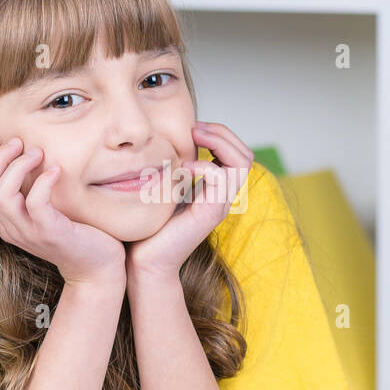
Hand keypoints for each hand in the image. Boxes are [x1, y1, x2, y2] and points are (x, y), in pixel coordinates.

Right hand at [0, 137, 125, 286]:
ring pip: (1, 195)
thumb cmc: (75, 232)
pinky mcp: (50, 233)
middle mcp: (11, 230)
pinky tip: (57, 170)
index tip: (12, 146)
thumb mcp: (44, 212)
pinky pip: (35, 203)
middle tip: (21, 143)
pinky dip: (43, 181)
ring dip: (18, 167)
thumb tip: (26, 153)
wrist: (96, 268)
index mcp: (5, 223)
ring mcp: (28, 233)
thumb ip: (30, 192)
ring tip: (38, 154)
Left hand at [126, 122, 252, 279]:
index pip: (238, 154)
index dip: (220, 134)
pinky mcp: (210, 213)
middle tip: (195, 129)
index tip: (193, 129)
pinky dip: (202, 165)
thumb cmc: (150, 226)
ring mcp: (220, 205)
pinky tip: (182, 170)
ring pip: (241, 162)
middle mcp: (223, 197)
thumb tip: (167, 143)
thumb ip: (175, 170)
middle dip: (222, 133)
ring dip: (217, 142)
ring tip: (194, 138)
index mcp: (216, 190)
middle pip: (245, 155)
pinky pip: (220, 177)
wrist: (144, 261)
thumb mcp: (166, 189)